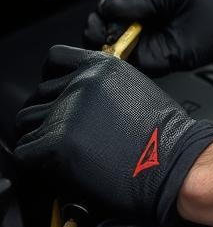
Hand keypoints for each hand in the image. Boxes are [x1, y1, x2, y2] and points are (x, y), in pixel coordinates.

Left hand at [15, 46, 212, 226]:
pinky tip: (60, 166)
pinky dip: (36, 162)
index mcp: (102, 67)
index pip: (55, 60)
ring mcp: (66, 112)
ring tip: (64, 152)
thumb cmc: (164, 135)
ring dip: (39, 138)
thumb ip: (103, 87)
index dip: (52, 80)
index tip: (54, 94)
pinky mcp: (56, 143)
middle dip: (47, 115)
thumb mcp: (136, 90)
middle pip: (37, 95)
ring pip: (26, 123)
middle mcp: (81, 83)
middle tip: (66, 135)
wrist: (174, 161)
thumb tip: (77, 99)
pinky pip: (25, 152)